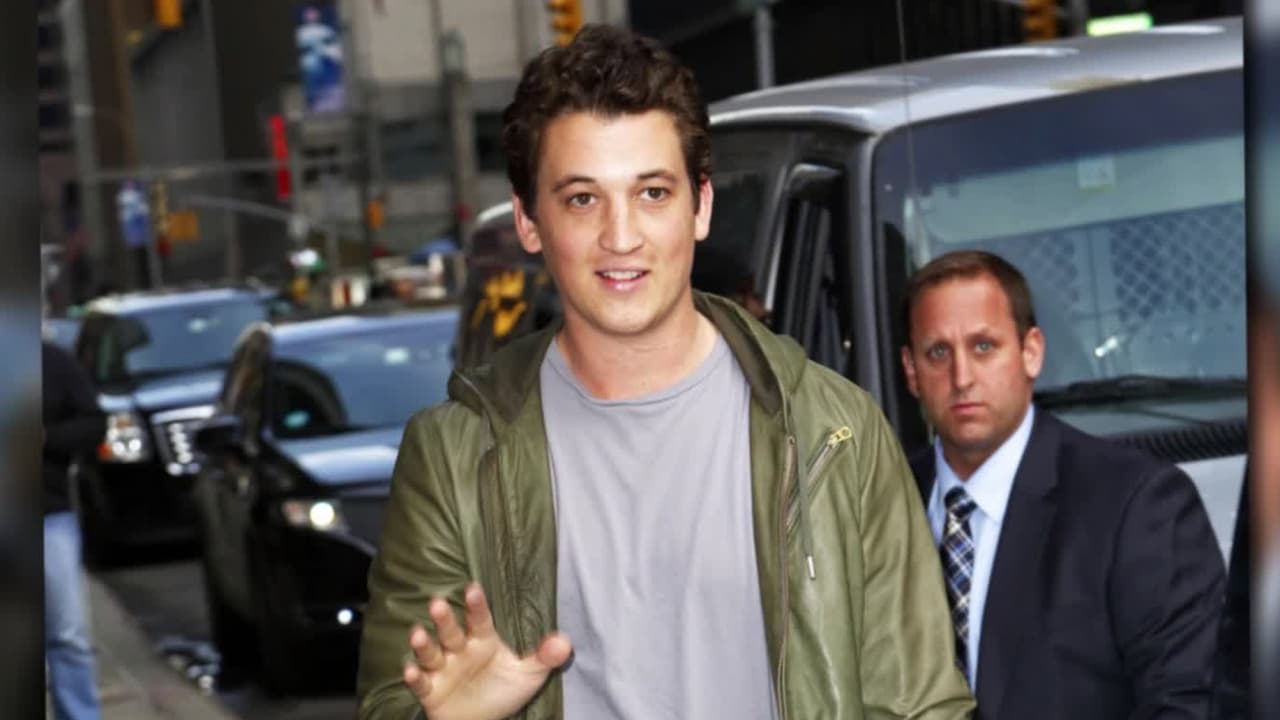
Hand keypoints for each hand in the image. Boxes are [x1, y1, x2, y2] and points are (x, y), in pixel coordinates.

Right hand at [404, 582, 571, 719]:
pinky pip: (421, 683)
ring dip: (424, 644)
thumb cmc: (503, 691)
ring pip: (431, 653)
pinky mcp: (431, 691)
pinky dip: (414, 677)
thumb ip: (544, 657)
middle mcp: (460, 650)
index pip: (480, 619)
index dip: (476, 605)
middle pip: (450, 631)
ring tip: (418, 634)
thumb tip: (565, 642)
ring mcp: (443, 669)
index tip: (473, 588)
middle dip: (444, 618)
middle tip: (437, 602)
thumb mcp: (528, 674)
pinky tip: (411, 670)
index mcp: (483, 641)